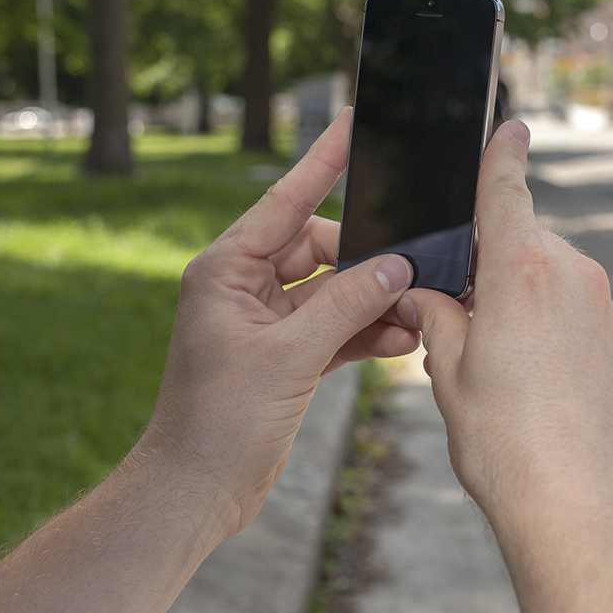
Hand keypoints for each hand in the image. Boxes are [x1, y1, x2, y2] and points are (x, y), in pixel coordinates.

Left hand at [141, 108, 418, 534]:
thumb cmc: (219, 422)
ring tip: (417, 310)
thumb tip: (396, 266)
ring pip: (332, 291)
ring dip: (371, 300)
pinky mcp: (283, 356)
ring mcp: (264, 323)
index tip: (353, 120)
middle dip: (366, 259)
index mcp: (224, 270)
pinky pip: (333, 327)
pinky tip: (401, 339)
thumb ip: (346, 305)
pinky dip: (364, 332)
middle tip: (414, 265)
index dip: (323, 161)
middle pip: (319, 247)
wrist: (195, 492)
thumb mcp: (289, 357)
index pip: (286, 201)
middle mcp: (242, 288)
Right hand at [399, 122, 612, 612]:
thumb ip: (436, 317)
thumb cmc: (504, 444)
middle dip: (490, 266)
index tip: (511, 125)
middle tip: (457, 320)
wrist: (578, 510)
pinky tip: (532, 385)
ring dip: (520, 302)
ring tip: (495, 369)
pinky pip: (576, 315)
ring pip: (550, 282)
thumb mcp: (449, 373)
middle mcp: (573, 277)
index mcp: (522, 271)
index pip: (507, 190)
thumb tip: (423, 295)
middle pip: (523, 243)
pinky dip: (551, 330)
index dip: (502, 153)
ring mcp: (604, 309)